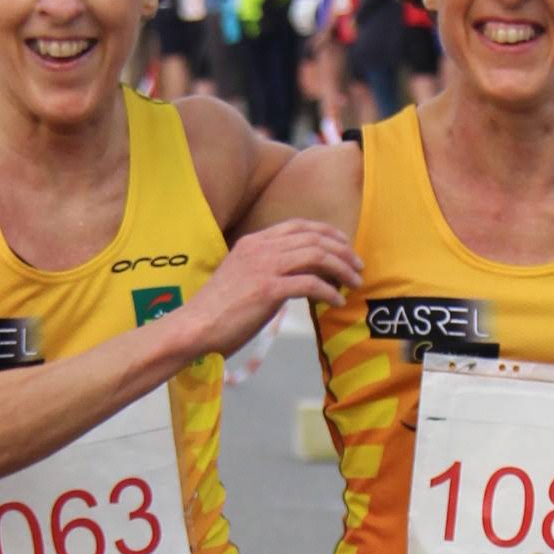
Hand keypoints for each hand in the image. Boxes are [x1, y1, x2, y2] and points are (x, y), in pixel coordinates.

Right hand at [181, 219, 362, 359]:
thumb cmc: (218, 310)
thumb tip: (297, 277)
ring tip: (354, 282)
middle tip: (358, 267)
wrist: (195, 326)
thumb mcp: (242, 277)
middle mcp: (261, 248)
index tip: (345, 246)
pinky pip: (311, 284)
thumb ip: (267, 269)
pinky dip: (330, 291)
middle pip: (314, 239)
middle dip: (342, 251)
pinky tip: (337, 301)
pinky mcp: (268, 290)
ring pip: (317, 256)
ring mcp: (264, 267)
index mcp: (254, 242)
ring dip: (342, 269)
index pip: (299, 226)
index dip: (327, 233)